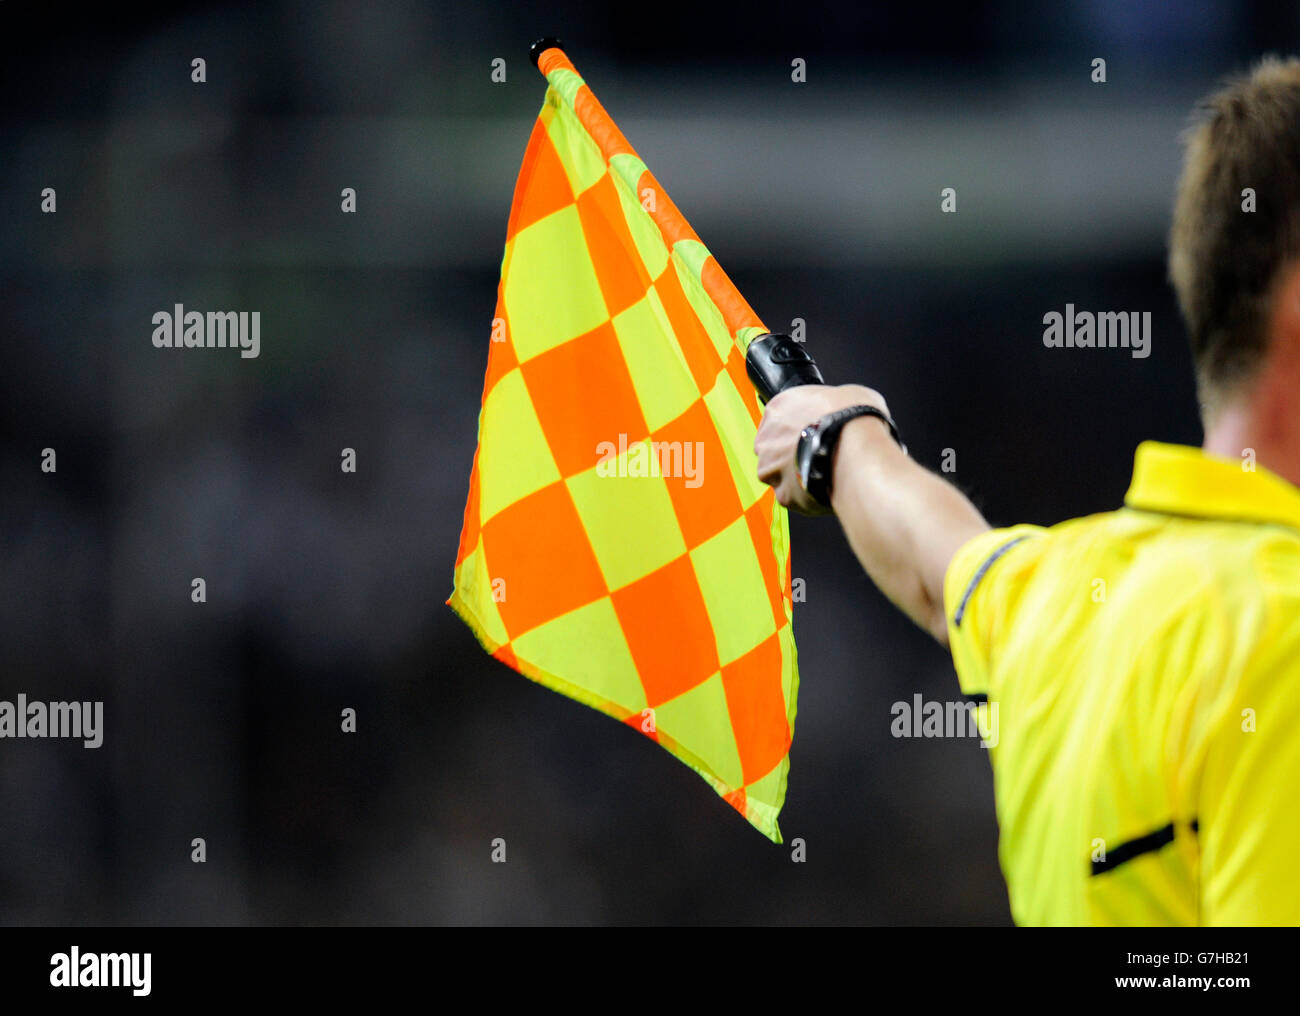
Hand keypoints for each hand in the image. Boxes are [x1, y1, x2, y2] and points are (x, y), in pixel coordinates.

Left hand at [754, 383, 891, 515]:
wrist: (856, 450)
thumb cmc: (852, 418)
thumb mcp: (846, 394)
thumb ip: (830, 405)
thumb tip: (840, 410)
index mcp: (779, 407)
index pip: (779, 419)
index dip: (797, 428)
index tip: (811, 433)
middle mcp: (767, 438)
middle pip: (774, 449)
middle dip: (791, 454)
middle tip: (817, 455)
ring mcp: (771, 468)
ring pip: (778, 475)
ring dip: (796, 476)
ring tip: (824, 474)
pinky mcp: (783, 494)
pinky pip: (792, 497)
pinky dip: (806, 496)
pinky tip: (825, 488)